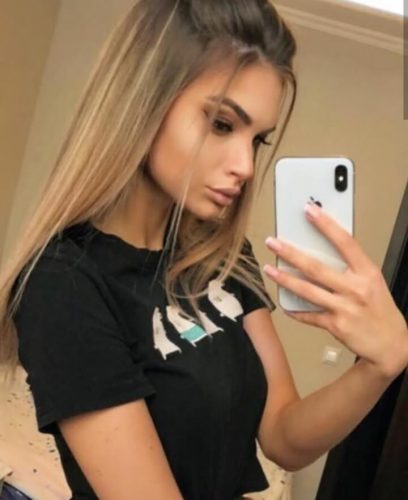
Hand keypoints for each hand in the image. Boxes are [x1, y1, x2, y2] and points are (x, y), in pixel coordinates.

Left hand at [263, 202, 407, 379]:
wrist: (392, 344)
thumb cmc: (379, 308)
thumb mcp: (372, 282)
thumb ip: (351, 267)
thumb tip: (320, 251)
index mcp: (367, 272)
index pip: (345, 242)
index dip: (326, 225)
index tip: (309, 210)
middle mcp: (356, 289)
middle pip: (316, 267)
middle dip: (291, 253)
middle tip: (272, 242)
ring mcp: (345, 308)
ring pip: (307, 290)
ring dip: (285, 279)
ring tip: (269, 269)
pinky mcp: (336, 326)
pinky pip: (309, 316)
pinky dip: (295, 310)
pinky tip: (284, 304)